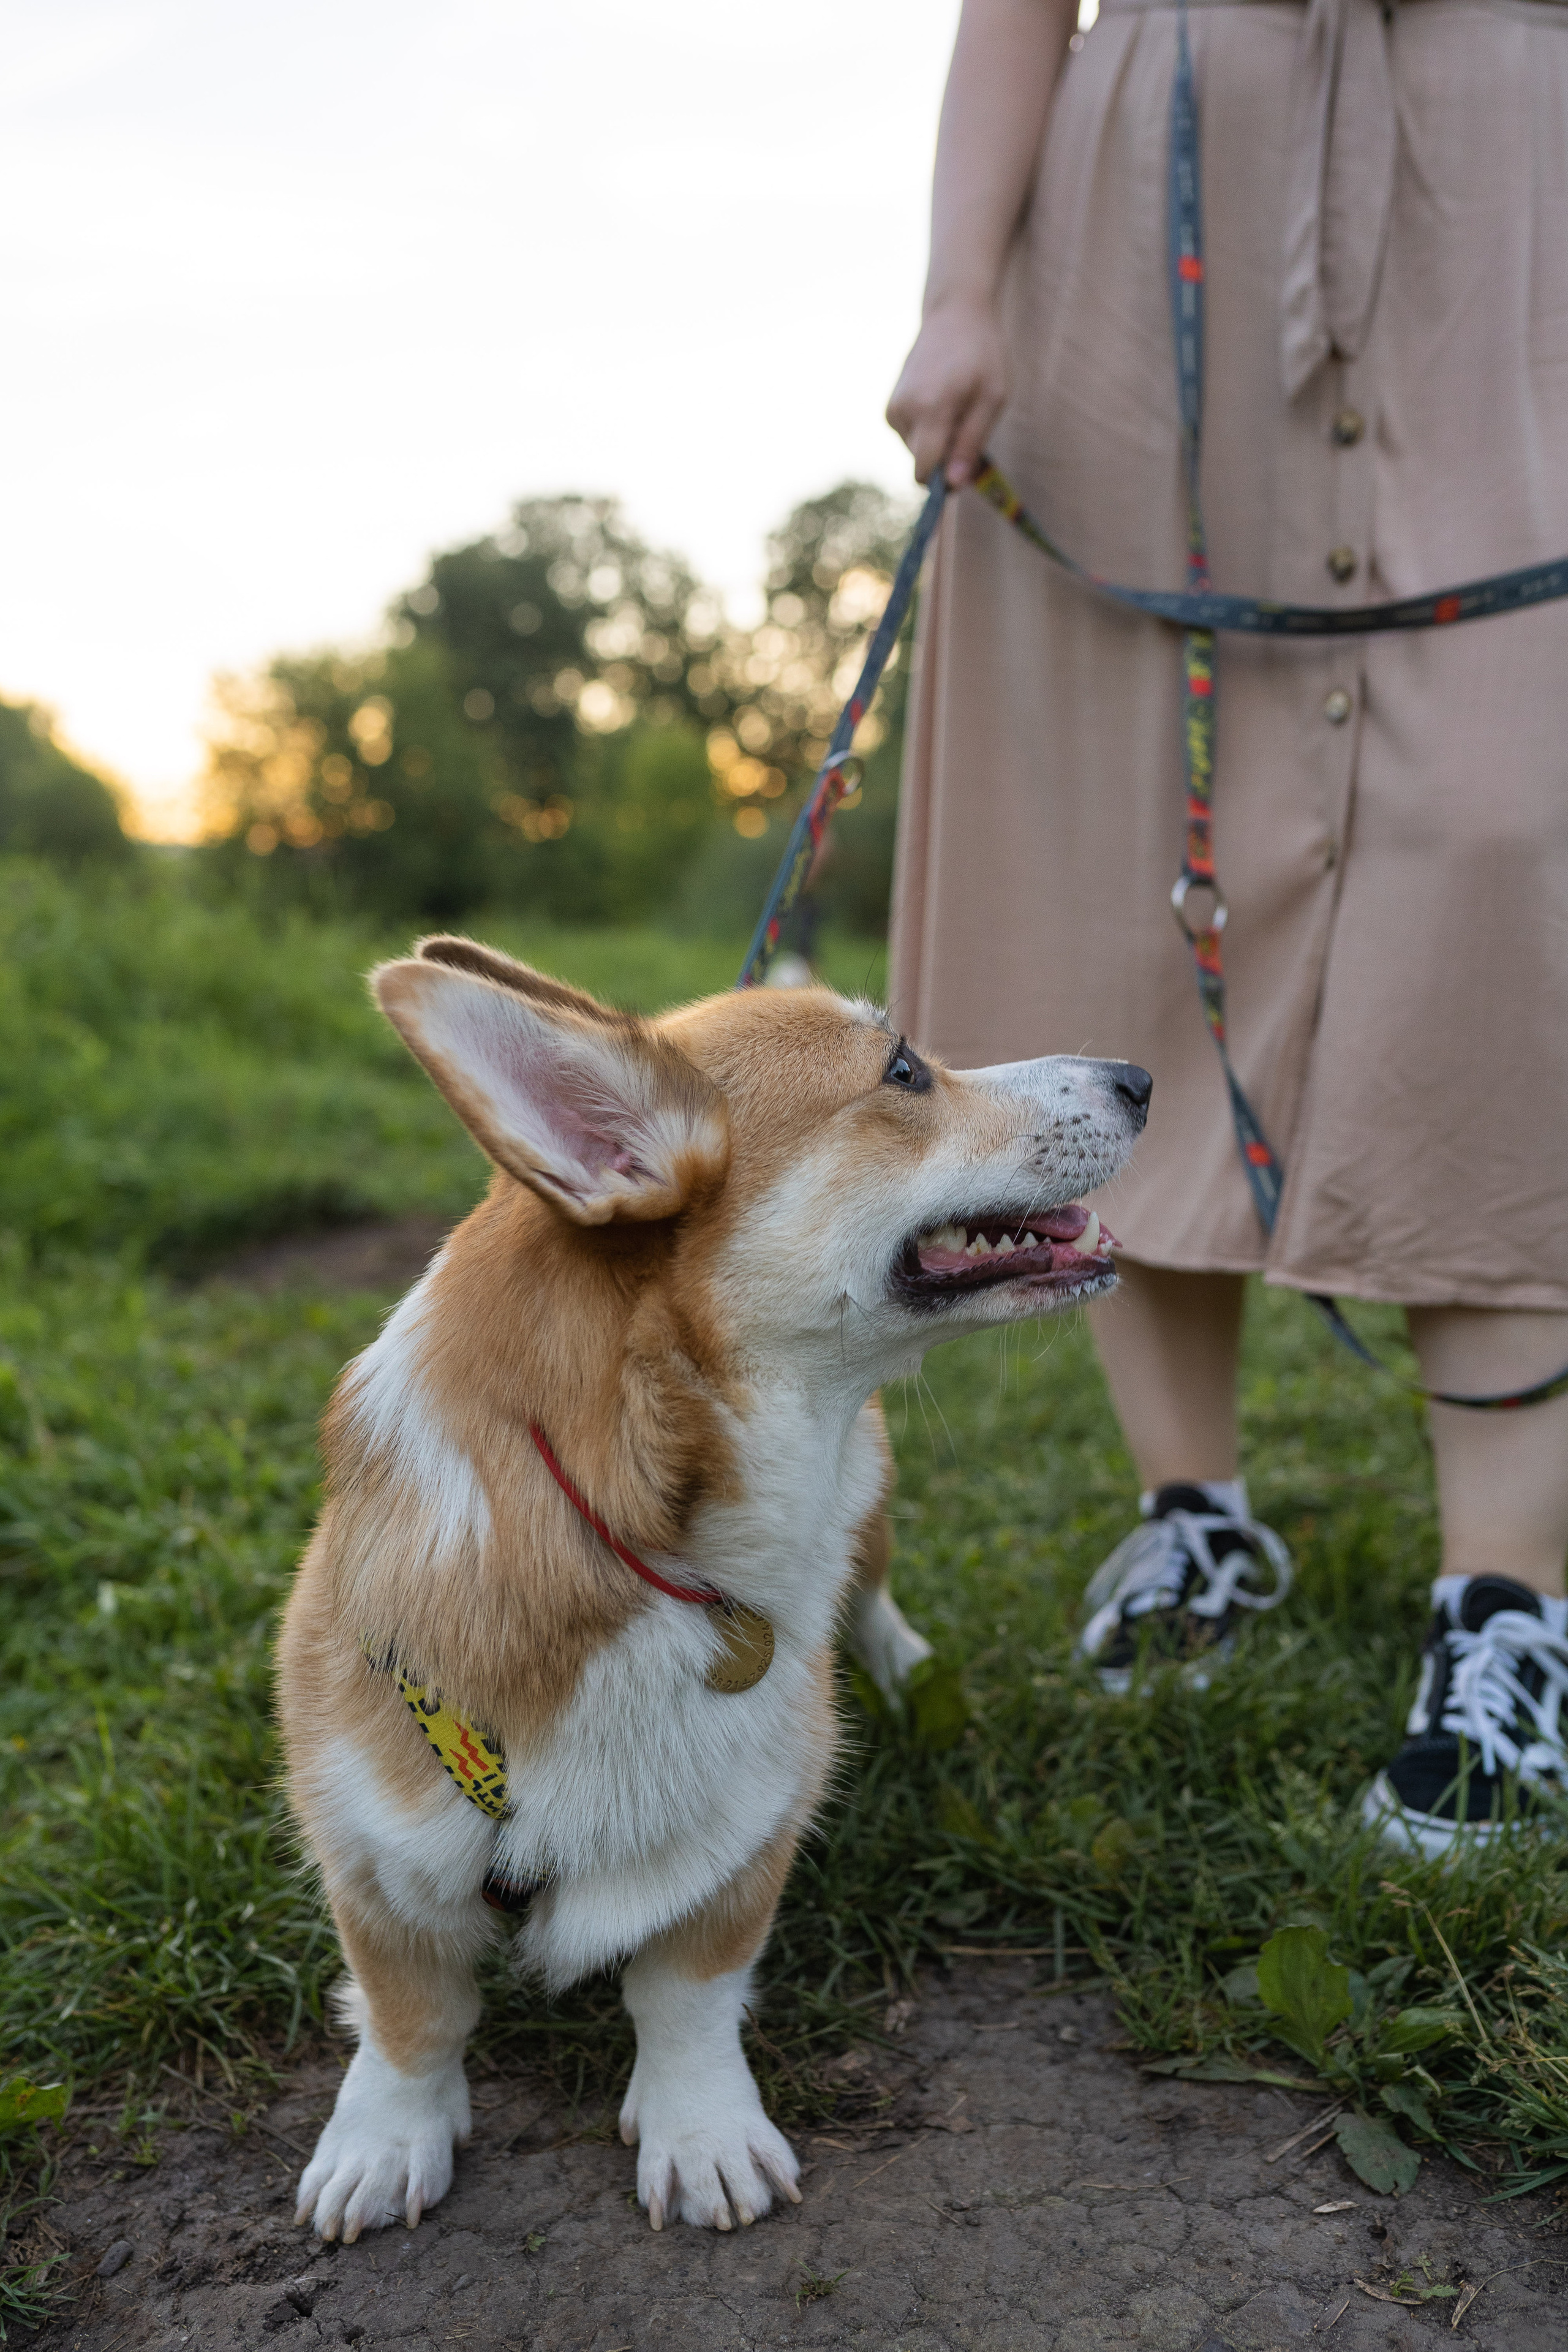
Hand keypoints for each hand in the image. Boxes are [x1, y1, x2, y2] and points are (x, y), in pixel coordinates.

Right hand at [886, 293, 1007, 485]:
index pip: (925, 470)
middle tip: (968, 425)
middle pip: (922, 465)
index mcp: (930, 408)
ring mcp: (893, 409)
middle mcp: (903, 411)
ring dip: (939, 442)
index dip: (946, 481)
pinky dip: (928, 432)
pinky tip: (942, 404)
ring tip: (956, 407)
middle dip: (945, 459)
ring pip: (917, 453)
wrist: (954, 315)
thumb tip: (954, 485)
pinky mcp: (890, 409)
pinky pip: (911, 439)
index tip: (965, 470)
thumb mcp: (992, 399)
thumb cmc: (982, 355)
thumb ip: (972, 443)